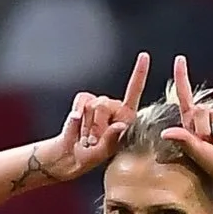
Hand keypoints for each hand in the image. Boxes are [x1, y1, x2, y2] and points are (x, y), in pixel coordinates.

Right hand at [39, 52, 149, 180]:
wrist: (68, 156)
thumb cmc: (90, 156)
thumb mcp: (103, 153)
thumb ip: (111, 139)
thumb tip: (119, 125)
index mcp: (126, 117)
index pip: (134, 93)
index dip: (139, 74)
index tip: (144, 56)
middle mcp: (113, 107)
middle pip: (104, 104)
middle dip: (96, 125)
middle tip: (93, 141)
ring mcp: (98, 103)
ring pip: (92, 104)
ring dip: (86, 126)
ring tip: (87, 138)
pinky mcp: (83, 101)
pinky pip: (81, 101)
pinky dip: (76, 116)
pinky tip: (78, 126)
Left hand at [163, 56, 212, 182]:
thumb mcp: (196, 152)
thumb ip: (183, 140)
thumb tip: (166, 132)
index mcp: (192, 123)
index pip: (185, 96)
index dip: (182, 77)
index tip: (180, 60)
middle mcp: (206, 116)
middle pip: (198, 110)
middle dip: (202, 129)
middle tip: (210, 143)